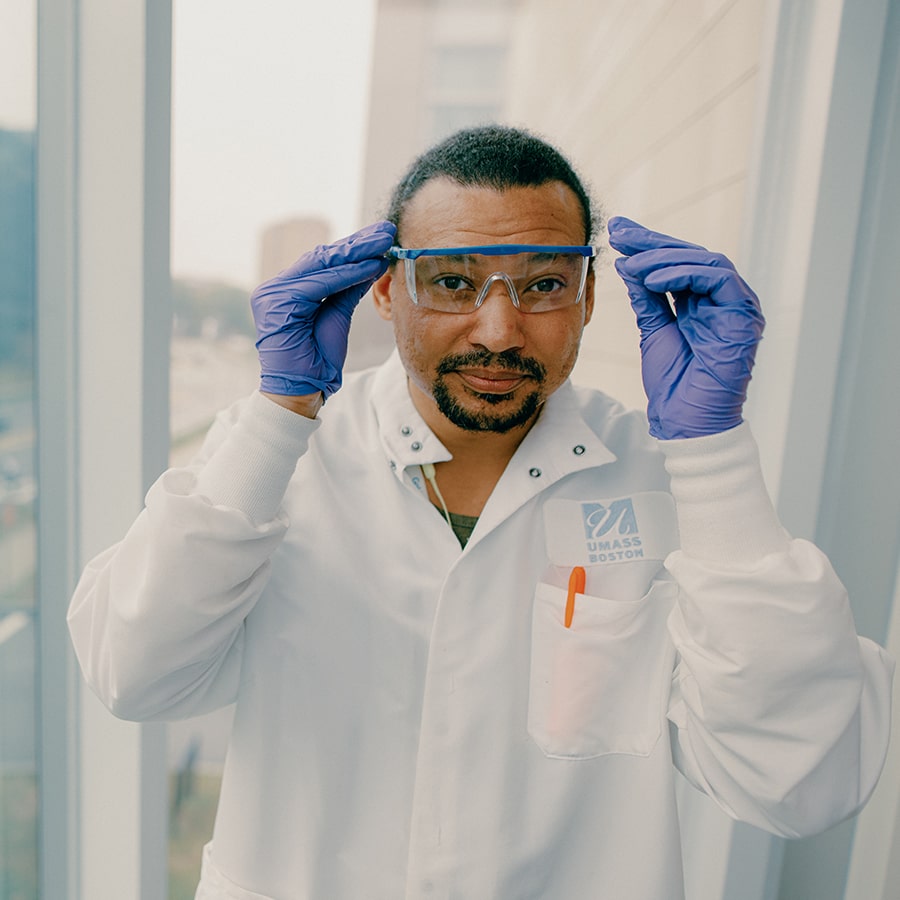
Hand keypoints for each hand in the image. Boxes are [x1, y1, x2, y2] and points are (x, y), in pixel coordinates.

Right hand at [251, 221, 395, 398]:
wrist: (301, 392)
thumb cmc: (317, 360)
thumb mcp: (336, 315)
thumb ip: (348, 288)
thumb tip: (372, 262)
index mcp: (287, 289)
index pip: (323, 261)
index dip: (354, 248)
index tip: (382, 237)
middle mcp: (275, 288)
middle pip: (321, 257)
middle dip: (357, 243)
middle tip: (386, 230)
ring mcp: (273, 294)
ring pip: (321, 265)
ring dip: (356, 253)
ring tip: (383, 242)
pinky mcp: (278, 304)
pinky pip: (319, 284)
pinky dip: (347, 274)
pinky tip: (371, 265)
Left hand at [608, 216, 763, 439]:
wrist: (685, 420)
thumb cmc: (674, 383)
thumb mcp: (653, 329)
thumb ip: (647, 297)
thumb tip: (629, 263)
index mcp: (703, 302)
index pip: (678, 263)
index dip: (648, 245)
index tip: (617, 232)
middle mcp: (724, 301)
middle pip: (692, 256)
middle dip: (653, 242)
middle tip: (620, 233)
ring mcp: (738, 307)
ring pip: (707, 261)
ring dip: (664, 259)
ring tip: (631, 264)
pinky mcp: (744, 316)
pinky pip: (718, 278)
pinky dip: (684, 273)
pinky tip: (652, 279)